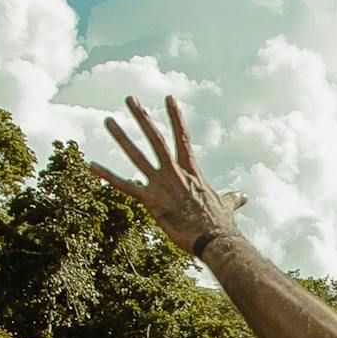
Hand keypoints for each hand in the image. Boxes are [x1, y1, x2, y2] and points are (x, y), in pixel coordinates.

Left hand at [88, 93, 246, 256]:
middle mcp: (174, 172)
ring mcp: (161, 185)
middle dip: (142, 117)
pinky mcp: (151, 201)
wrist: (214, 239)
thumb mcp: (227, 206)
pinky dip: (107, 176)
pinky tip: (92, 165)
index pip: (183, 137)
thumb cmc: (221, 224)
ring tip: (109, 120)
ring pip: (137, 155)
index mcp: (192, 171)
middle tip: (130, 98)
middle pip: (155, 138)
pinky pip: (125, 186)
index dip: (176, 116)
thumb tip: (244, 196)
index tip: (168, 98)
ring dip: (122, 137)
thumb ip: (232, 198)